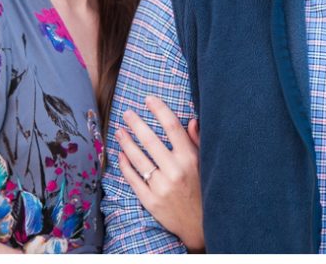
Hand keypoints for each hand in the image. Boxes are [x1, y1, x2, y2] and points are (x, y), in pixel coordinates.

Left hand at [116, 95, 203, 251]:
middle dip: (136, 123)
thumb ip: (197, 142)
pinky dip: (125, 165)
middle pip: (150, 140)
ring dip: (126, 142)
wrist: (200, 225)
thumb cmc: (203, 189)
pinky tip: (121, 154)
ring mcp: (161, 187)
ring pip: (138, 158)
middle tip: (127, 113)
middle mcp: (175, 171)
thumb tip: (192, 120)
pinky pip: (133, 178)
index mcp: (190, 158)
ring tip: (120, 131)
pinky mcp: (150, 201)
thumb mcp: (206, 165)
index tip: (149, 99)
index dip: (159, 109)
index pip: (172, 126)